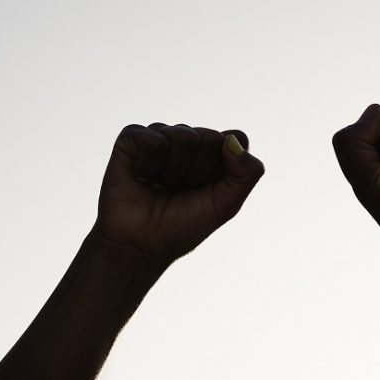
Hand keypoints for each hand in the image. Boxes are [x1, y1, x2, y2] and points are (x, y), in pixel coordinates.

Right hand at [94, 123, 264, 265]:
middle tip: (182, 190)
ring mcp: (162, 135)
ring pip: (184, 136)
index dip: (226, 166)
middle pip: (211, 137)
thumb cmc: (183, 225)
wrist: (142, 244)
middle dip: (199, 171)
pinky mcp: (133, 137)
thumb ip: (246, 173)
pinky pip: (154, 141)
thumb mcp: (226, 204)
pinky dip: (149, 166)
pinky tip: (141, 177)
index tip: (210, 188)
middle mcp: (190, 140)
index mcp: (216, 154)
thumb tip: (232, 139)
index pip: (237, 137)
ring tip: (161, 185)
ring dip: (174, 172)